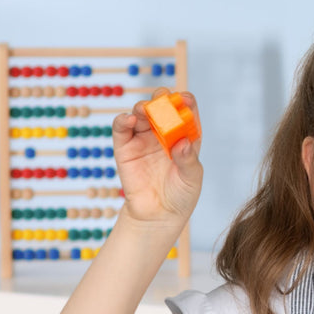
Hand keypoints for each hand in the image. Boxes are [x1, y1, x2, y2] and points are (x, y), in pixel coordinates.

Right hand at [111, 88, 202, 227]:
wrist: (158, 216)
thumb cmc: (180, 196)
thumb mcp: (191, 179)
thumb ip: (188, 160)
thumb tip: (182, 143)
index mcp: (184, 137)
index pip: (186, 113)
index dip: (186, 102)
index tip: (185, 98)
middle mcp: (163, 134)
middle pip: (162, 107)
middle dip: (162, 98)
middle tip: (163, 97)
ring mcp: (143, 138)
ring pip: (141, 113)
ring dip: (143, 106)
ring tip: (145, 110)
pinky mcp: (125, 147)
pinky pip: (121, 128)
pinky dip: (123, 120)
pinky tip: (129, 119)